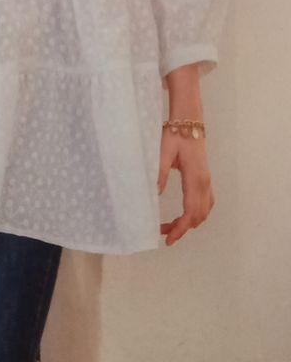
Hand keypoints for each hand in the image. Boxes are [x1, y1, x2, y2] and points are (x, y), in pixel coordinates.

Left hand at [157, 127, 214, 245]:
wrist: (189, 121)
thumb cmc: (175, 135)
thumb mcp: (162, 153)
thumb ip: (159, 174)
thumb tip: (154, 195)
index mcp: (195, 179)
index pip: (190, 212)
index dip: (180, 228)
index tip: (168, 239)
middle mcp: (205, 183)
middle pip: (198, 216)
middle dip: (182, 228)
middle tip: (163, 233)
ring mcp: (207, 181)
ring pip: (204, 211)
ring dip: (189, 222)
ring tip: (171, 226)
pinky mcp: (205, 179)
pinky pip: (206, 203)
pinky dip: (196, 214)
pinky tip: (185, 216)